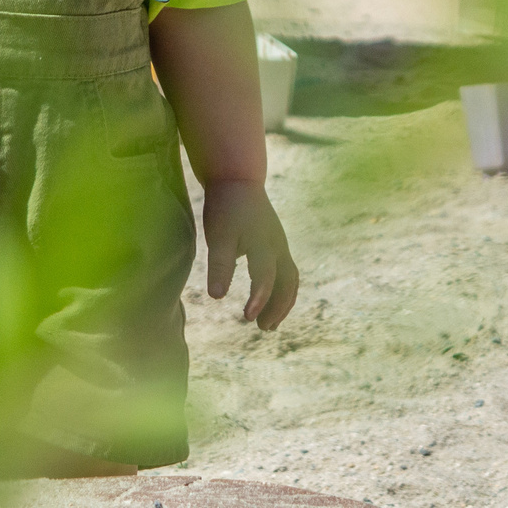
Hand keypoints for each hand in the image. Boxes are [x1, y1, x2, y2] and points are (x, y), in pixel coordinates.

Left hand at [201, 178, 298, 330]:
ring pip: (290, 279)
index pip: (265, 277)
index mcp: (264, 244)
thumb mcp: (218, 235)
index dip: (259, 299)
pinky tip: (268, 300)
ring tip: (267, 323)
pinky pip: (287, 272)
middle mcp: (278, 247)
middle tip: (263, 328)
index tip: (247, 318)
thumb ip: (219, 264)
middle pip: (287, 283)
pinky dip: (281, 290)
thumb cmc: (226, 208)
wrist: (238, 179)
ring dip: (282, 302)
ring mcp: (280, 245)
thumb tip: (216, 297)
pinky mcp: (277, 245)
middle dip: (277, 307)